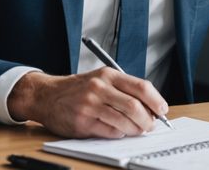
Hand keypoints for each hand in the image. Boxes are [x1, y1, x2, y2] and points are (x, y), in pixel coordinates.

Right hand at [7, 68, 168, 138]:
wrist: (46, 95)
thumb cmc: (78, 89)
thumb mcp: (101, 79)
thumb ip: (123, 89)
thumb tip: (151, 107)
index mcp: (108, 75)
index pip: (141, 87)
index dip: (156, 101)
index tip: (162, 111)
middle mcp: (99, 88)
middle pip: (135, 107)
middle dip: (148, 121)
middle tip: (150, 126)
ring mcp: (90, 105)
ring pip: (124, 122)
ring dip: (134, 130)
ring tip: (135, 130)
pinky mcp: (82, 121)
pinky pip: (110, 132)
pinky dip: (118, 134)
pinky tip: (116, 130)